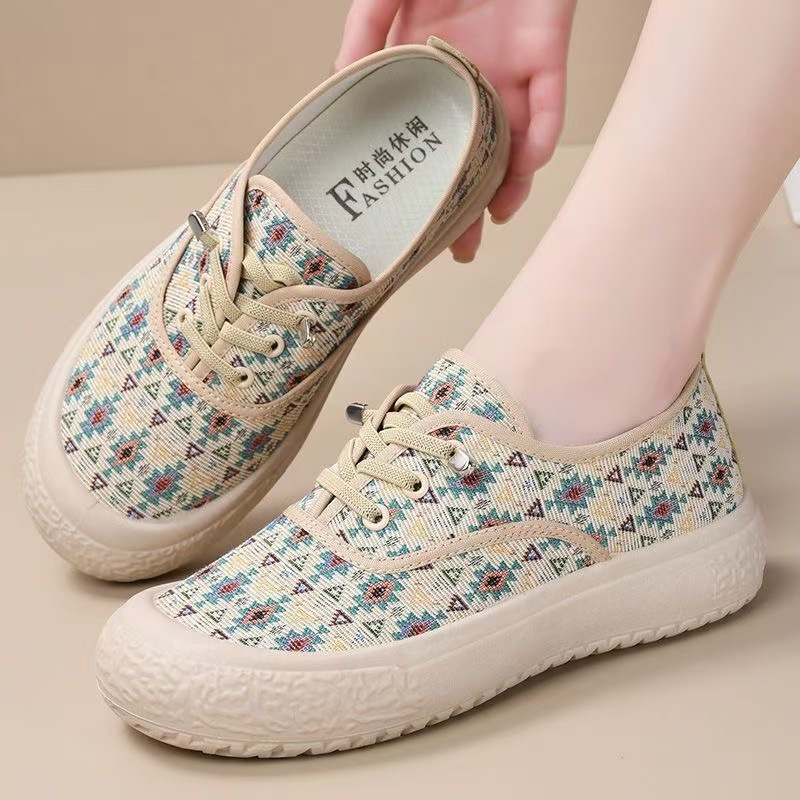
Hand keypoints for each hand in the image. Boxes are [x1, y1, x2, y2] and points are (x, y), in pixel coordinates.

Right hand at [336, 0, 575, 261]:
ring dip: (505, 189)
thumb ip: (363, 38)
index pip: (426, 141)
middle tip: (453, 251)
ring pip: (512, 146)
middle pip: (470, 157)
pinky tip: (522, 171)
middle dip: (465, 207)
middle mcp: (470, 82)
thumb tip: (335, 87)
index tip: (410, 225)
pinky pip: (549, 108)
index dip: (421, 183)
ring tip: (490, 226)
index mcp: (430, 72)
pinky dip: (538, 141)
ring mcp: (510, 71)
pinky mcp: (548, 54)